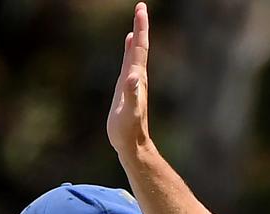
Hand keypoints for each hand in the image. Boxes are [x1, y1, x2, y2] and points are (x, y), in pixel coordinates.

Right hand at [107, 2, 152, 159]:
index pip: (140, 48)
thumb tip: (134, 77)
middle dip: (140, 26)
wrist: (131, 144)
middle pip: (140, 46)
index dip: (141, 28)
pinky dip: (130, 50)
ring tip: (137, 23)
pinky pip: (130, 63)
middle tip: (141, 7)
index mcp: (137, 77)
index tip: (141, 9)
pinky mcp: (128, 88)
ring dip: (137, 36)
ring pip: (136, 53)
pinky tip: (129, 46)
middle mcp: (137, 76)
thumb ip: (131, 93)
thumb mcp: (128, 111)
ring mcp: (133, 82)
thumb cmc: (128, 129)